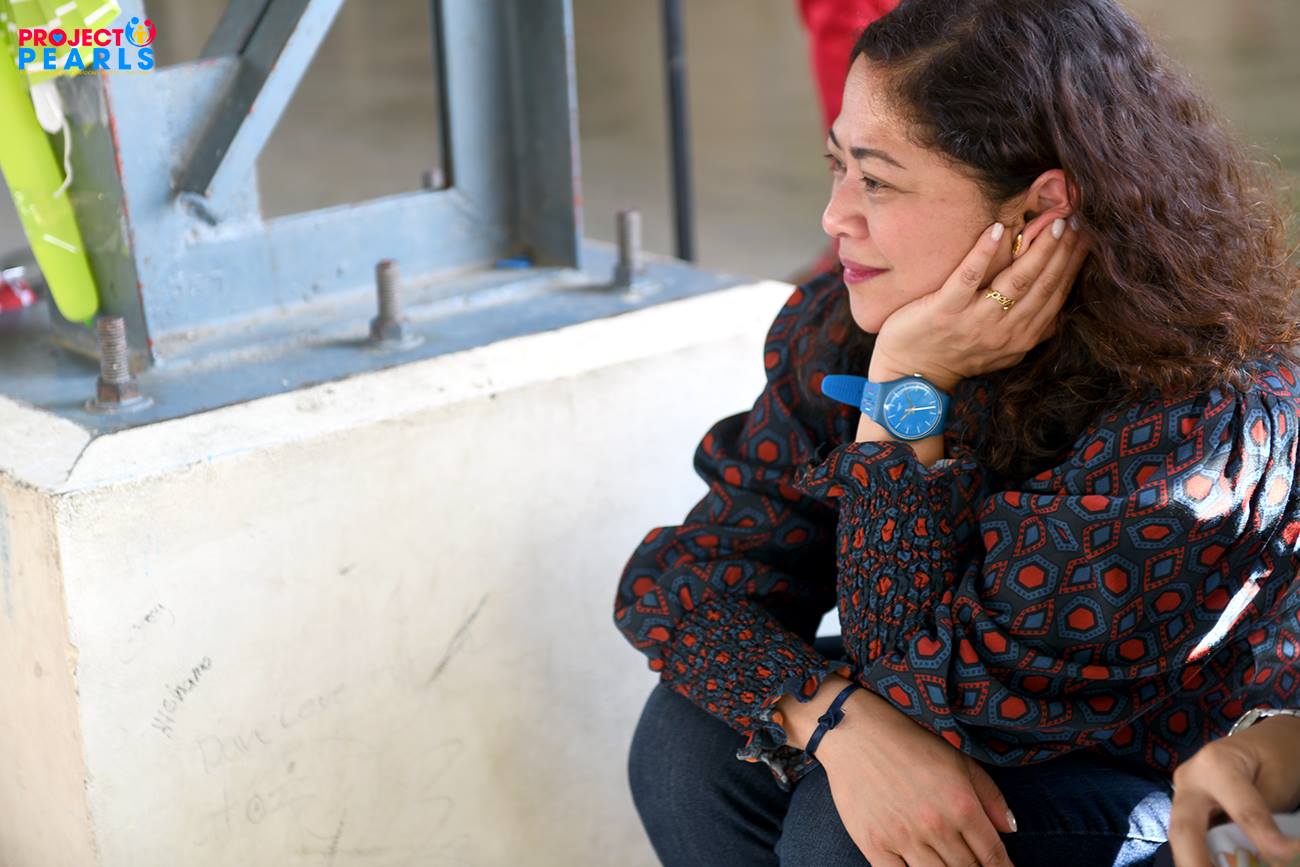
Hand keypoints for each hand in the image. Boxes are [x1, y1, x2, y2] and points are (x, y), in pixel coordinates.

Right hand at [814, 683, 1017, 865]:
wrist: (854, 731)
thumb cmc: (909, 741)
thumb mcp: (958, 759)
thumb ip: (990, 794)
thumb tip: (1011, 829)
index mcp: (961, 804)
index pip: (993, 856)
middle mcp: (936, 826)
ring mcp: (903, 838)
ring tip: (947, 866)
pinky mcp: (874, 845)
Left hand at [869, 215, 1089, 392]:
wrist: (912, 376)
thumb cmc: (956, 354)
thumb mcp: (1002, 351)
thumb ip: (1031, 331)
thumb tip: (1062, 312)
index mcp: (1021, 338)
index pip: (1055, 296)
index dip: (1073, 265)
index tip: (1086, 235)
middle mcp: (1002, 331)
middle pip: (1041, 285)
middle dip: (1062, 251)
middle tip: (1075, 218)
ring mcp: (974, 321)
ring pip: (1015, 281)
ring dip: (1037, 250)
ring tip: (1051, 222)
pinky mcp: (944, 311)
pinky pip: (968, 278)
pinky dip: (983, 253)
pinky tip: (997, 228)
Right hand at [1168, 716, 1299, 866]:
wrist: (1266, 740)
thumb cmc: (1276, 756)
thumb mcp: (1279, 784)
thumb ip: (1266, 818)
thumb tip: (1266, 855)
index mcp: (1216, 764)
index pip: (1244, 814)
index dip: (1267, 842)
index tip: (1287, 858)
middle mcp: (1190, 779)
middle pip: (1185, 830)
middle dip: (1196, 863)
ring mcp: (1183, 793)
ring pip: (1181, 837)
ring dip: (1196, 862)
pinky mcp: (1187, 807)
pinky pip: (1191, 837)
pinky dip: (1203, 857)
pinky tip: (1214, 866)